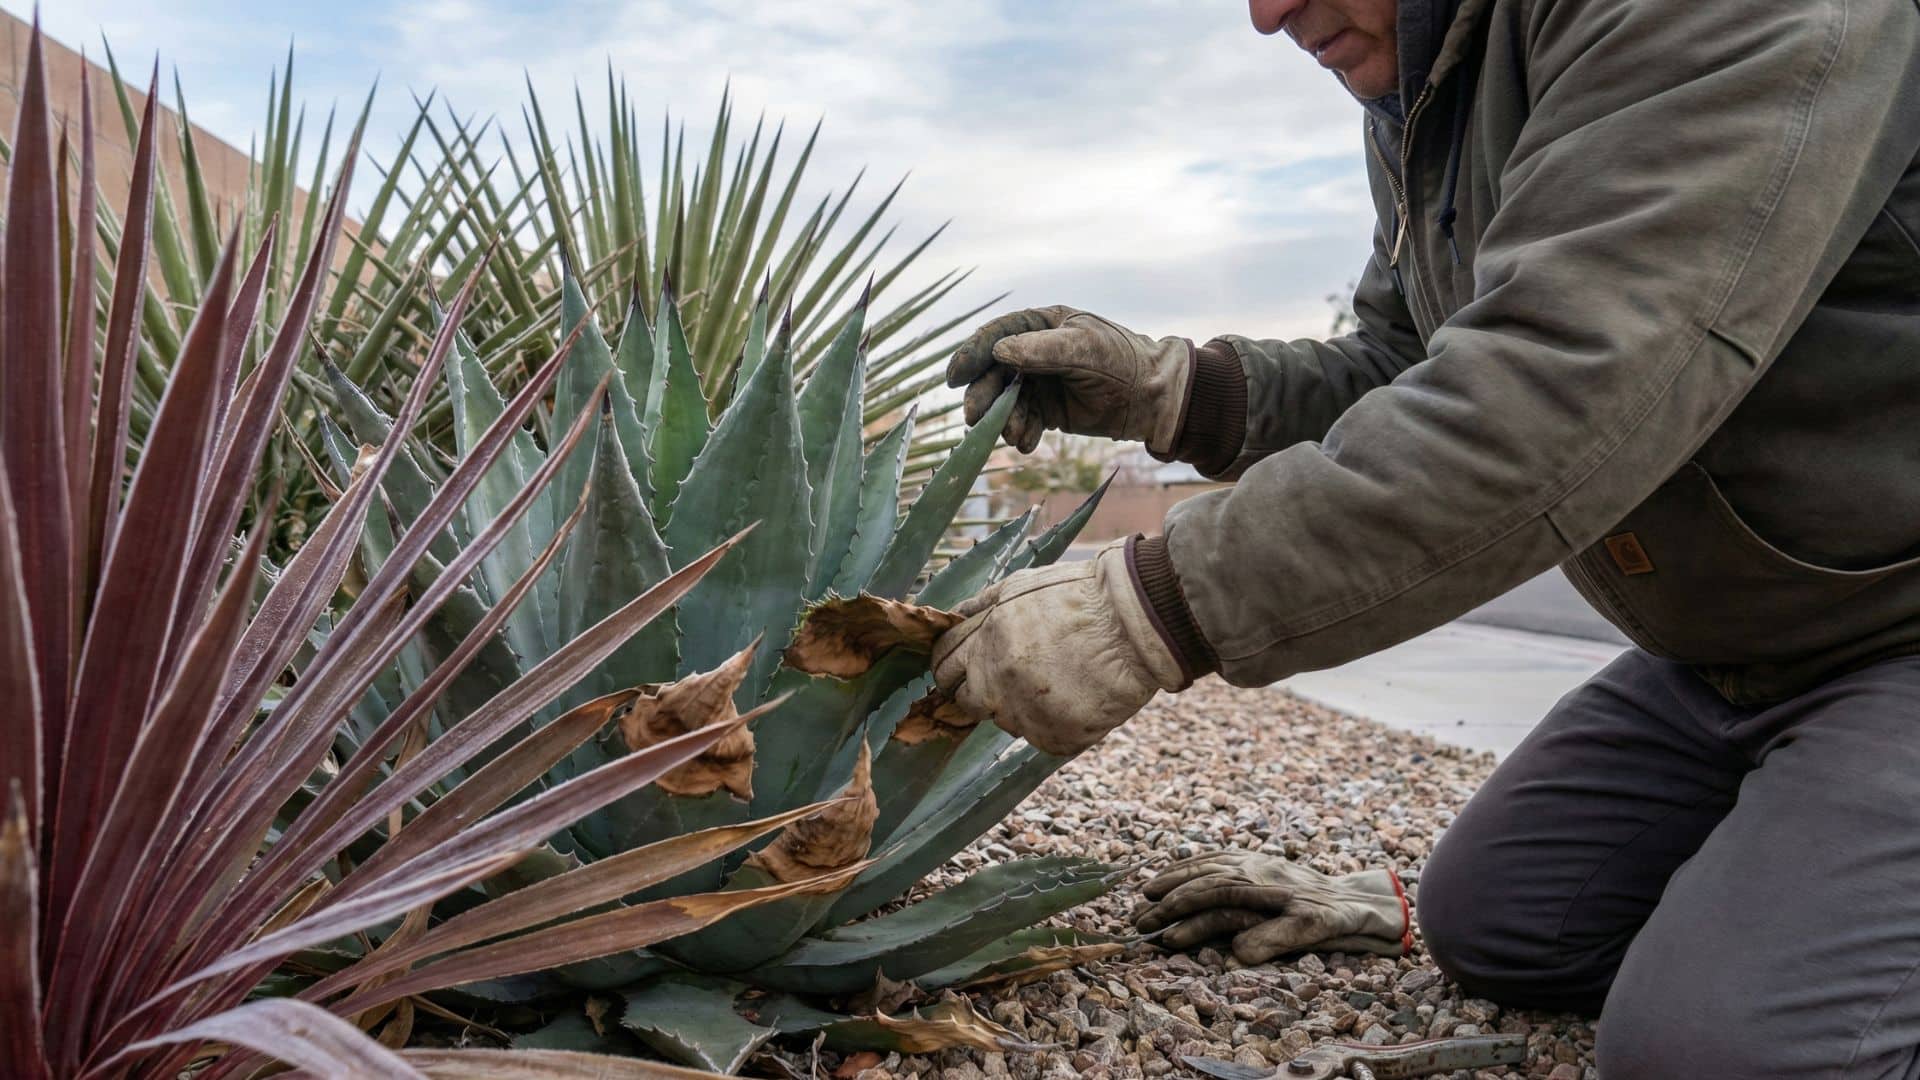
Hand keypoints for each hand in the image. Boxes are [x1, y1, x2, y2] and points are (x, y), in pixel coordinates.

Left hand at [930, 538, 1185, 755]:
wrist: (1136, 622)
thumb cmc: (1081, 596)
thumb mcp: (1019, 585)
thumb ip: (978, 607)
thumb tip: (950, 620)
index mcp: (985, 642)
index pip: (943, 666)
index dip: (952, 665)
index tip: (965, 666)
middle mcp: (998, 682)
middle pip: (967, 701)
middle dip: (980, 690)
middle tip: (1012, 676)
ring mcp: (1027, 714)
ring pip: (1006, 721)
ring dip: (1021, 705)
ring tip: (1058, 678)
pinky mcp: (1056, 738)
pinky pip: (1041, 739)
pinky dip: (1054, 724)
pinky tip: (1075, 697)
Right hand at [945, 306, 1193, 453]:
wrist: (1154, 398)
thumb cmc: (1123, 361)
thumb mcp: (1084, 348)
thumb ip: (1042, 349)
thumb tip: (999, 352)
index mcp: (1041, 325)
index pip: (996, 336)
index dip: (972, 355)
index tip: (954, 378)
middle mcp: (1034, 352)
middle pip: (993, 373)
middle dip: (983, 396)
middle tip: (974, 419)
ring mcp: (1039, 382)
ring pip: (1005, 401)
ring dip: (1002, 420)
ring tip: (1014, 435)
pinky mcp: (1047, 411)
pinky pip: (1022, 422)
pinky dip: (1020, 434)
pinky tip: (1028, 444)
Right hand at [1134, 851, 1410, 961]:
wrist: (1350, 896)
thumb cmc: (1329, 918)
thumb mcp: (1307, 932)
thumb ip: (1271, 940)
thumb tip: (1236, 951)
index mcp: (1256, 884)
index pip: (1207, 895)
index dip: (1179, 911)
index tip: (1158, 930)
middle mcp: (1248, 867)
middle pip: (1197, 880)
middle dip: (1165, 899)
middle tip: (1138, 918)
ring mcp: (1249, 860)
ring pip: (1202, 865)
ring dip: (1172, 877)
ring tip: (1146, 891)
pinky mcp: (1253, 858)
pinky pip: (1215, 856)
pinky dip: (1191, 863)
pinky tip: (1177, 871)